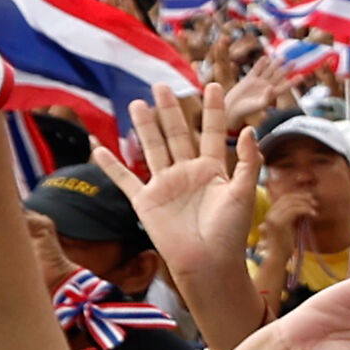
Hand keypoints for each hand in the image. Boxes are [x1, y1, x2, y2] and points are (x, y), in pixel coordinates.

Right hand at [113, 90, 260, 280]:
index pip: (212, 132)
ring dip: (144, 127)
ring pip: (152, 148)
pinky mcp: (145, 201)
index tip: (214, 86)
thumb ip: (247, 161)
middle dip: (170, 110)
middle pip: (177, 134)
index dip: (213, 110)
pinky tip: (98, 148)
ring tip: (137, 103)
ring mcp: (165, 185)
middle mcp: (187, 172)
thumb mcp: (243, 192)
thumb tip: (251, 129)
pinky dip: (110, 165)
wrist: (208, 263)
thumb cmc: (230, 232)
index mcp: (212, 169)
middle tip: (162, 86)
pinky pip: (125, 179)